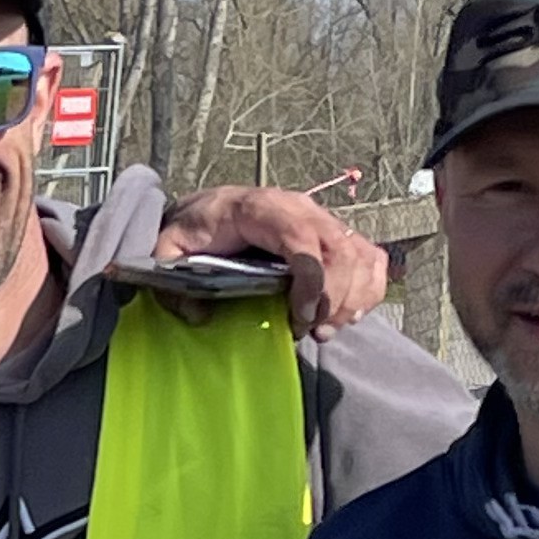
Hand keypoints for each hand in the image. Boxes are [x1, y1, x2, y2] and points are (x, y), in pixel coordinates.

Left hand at [158, 186, 389, 338]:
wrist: (210, 209)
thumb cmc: (194, 230)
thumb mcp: (168, 248)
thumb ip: (172, 279)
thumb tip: (200, 315)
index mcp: (261, 207)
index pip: (302, 238)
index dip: (311, 279)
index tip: (300, 317)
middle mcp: (300, 207)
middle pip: (340, 250)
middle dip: (334, 299)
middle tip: (310, 331)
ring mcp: (323, 219)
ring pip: (360, 256)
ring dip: (352, 299)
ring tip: (324, 328)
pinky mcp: (336, 233)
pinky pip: (370, 258)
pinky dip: (368, 289)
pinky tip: (347, 314)